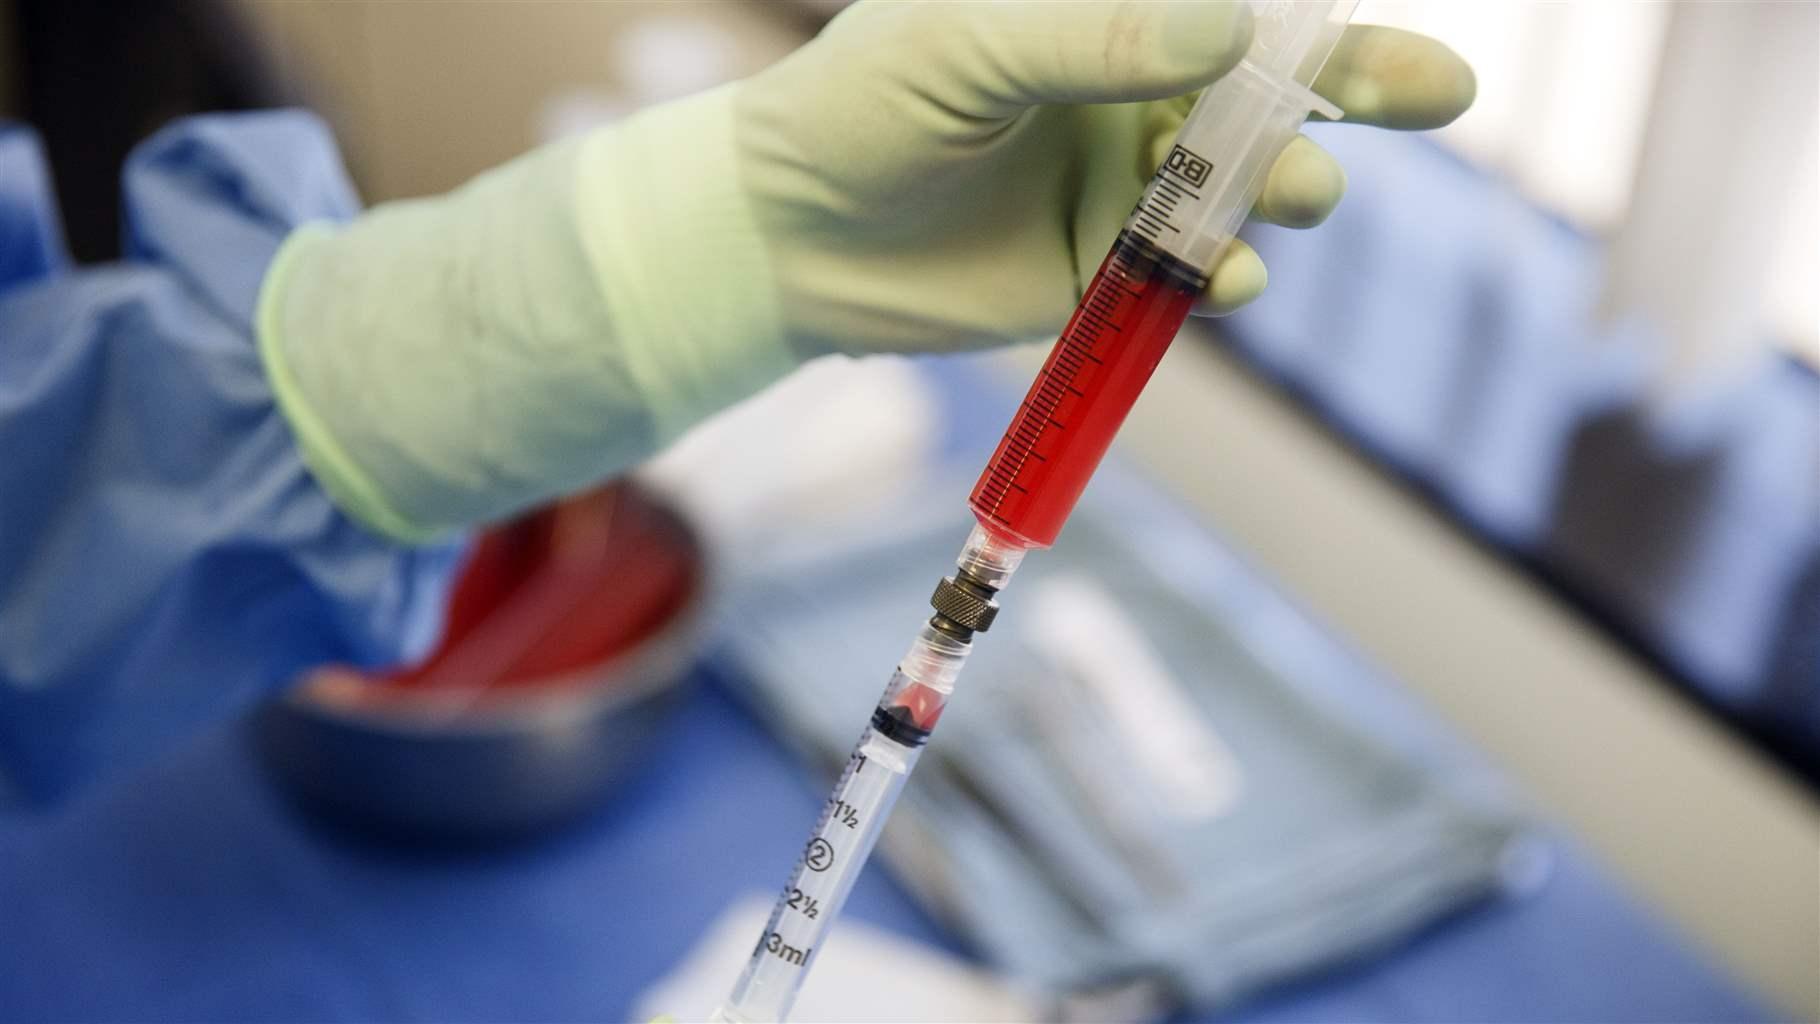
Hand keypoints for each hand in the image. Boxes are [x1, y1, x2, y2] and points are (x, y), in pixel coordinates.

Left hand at [734, 0, 1474, 355]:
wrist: (789, 237)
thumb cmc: (863, 105)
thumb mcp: (970, 46)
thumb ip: (1098, 36)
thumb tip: (1235, 28)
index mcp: (1110, 21)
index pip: (1240, 16)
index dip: (1320, 22)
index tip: (1384, 29)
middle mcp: (1134, 96)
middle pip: (1274, 92)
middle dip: (1360, 90)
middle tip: (1433, 94)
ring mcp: (1123, 188)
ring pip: (1244, 187)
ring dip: (1288, 187)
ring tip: (1299, 191)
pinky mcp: (1104, 276)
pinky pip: (1191, 276)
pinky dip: (1222, 275)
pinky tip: (1227, 276)